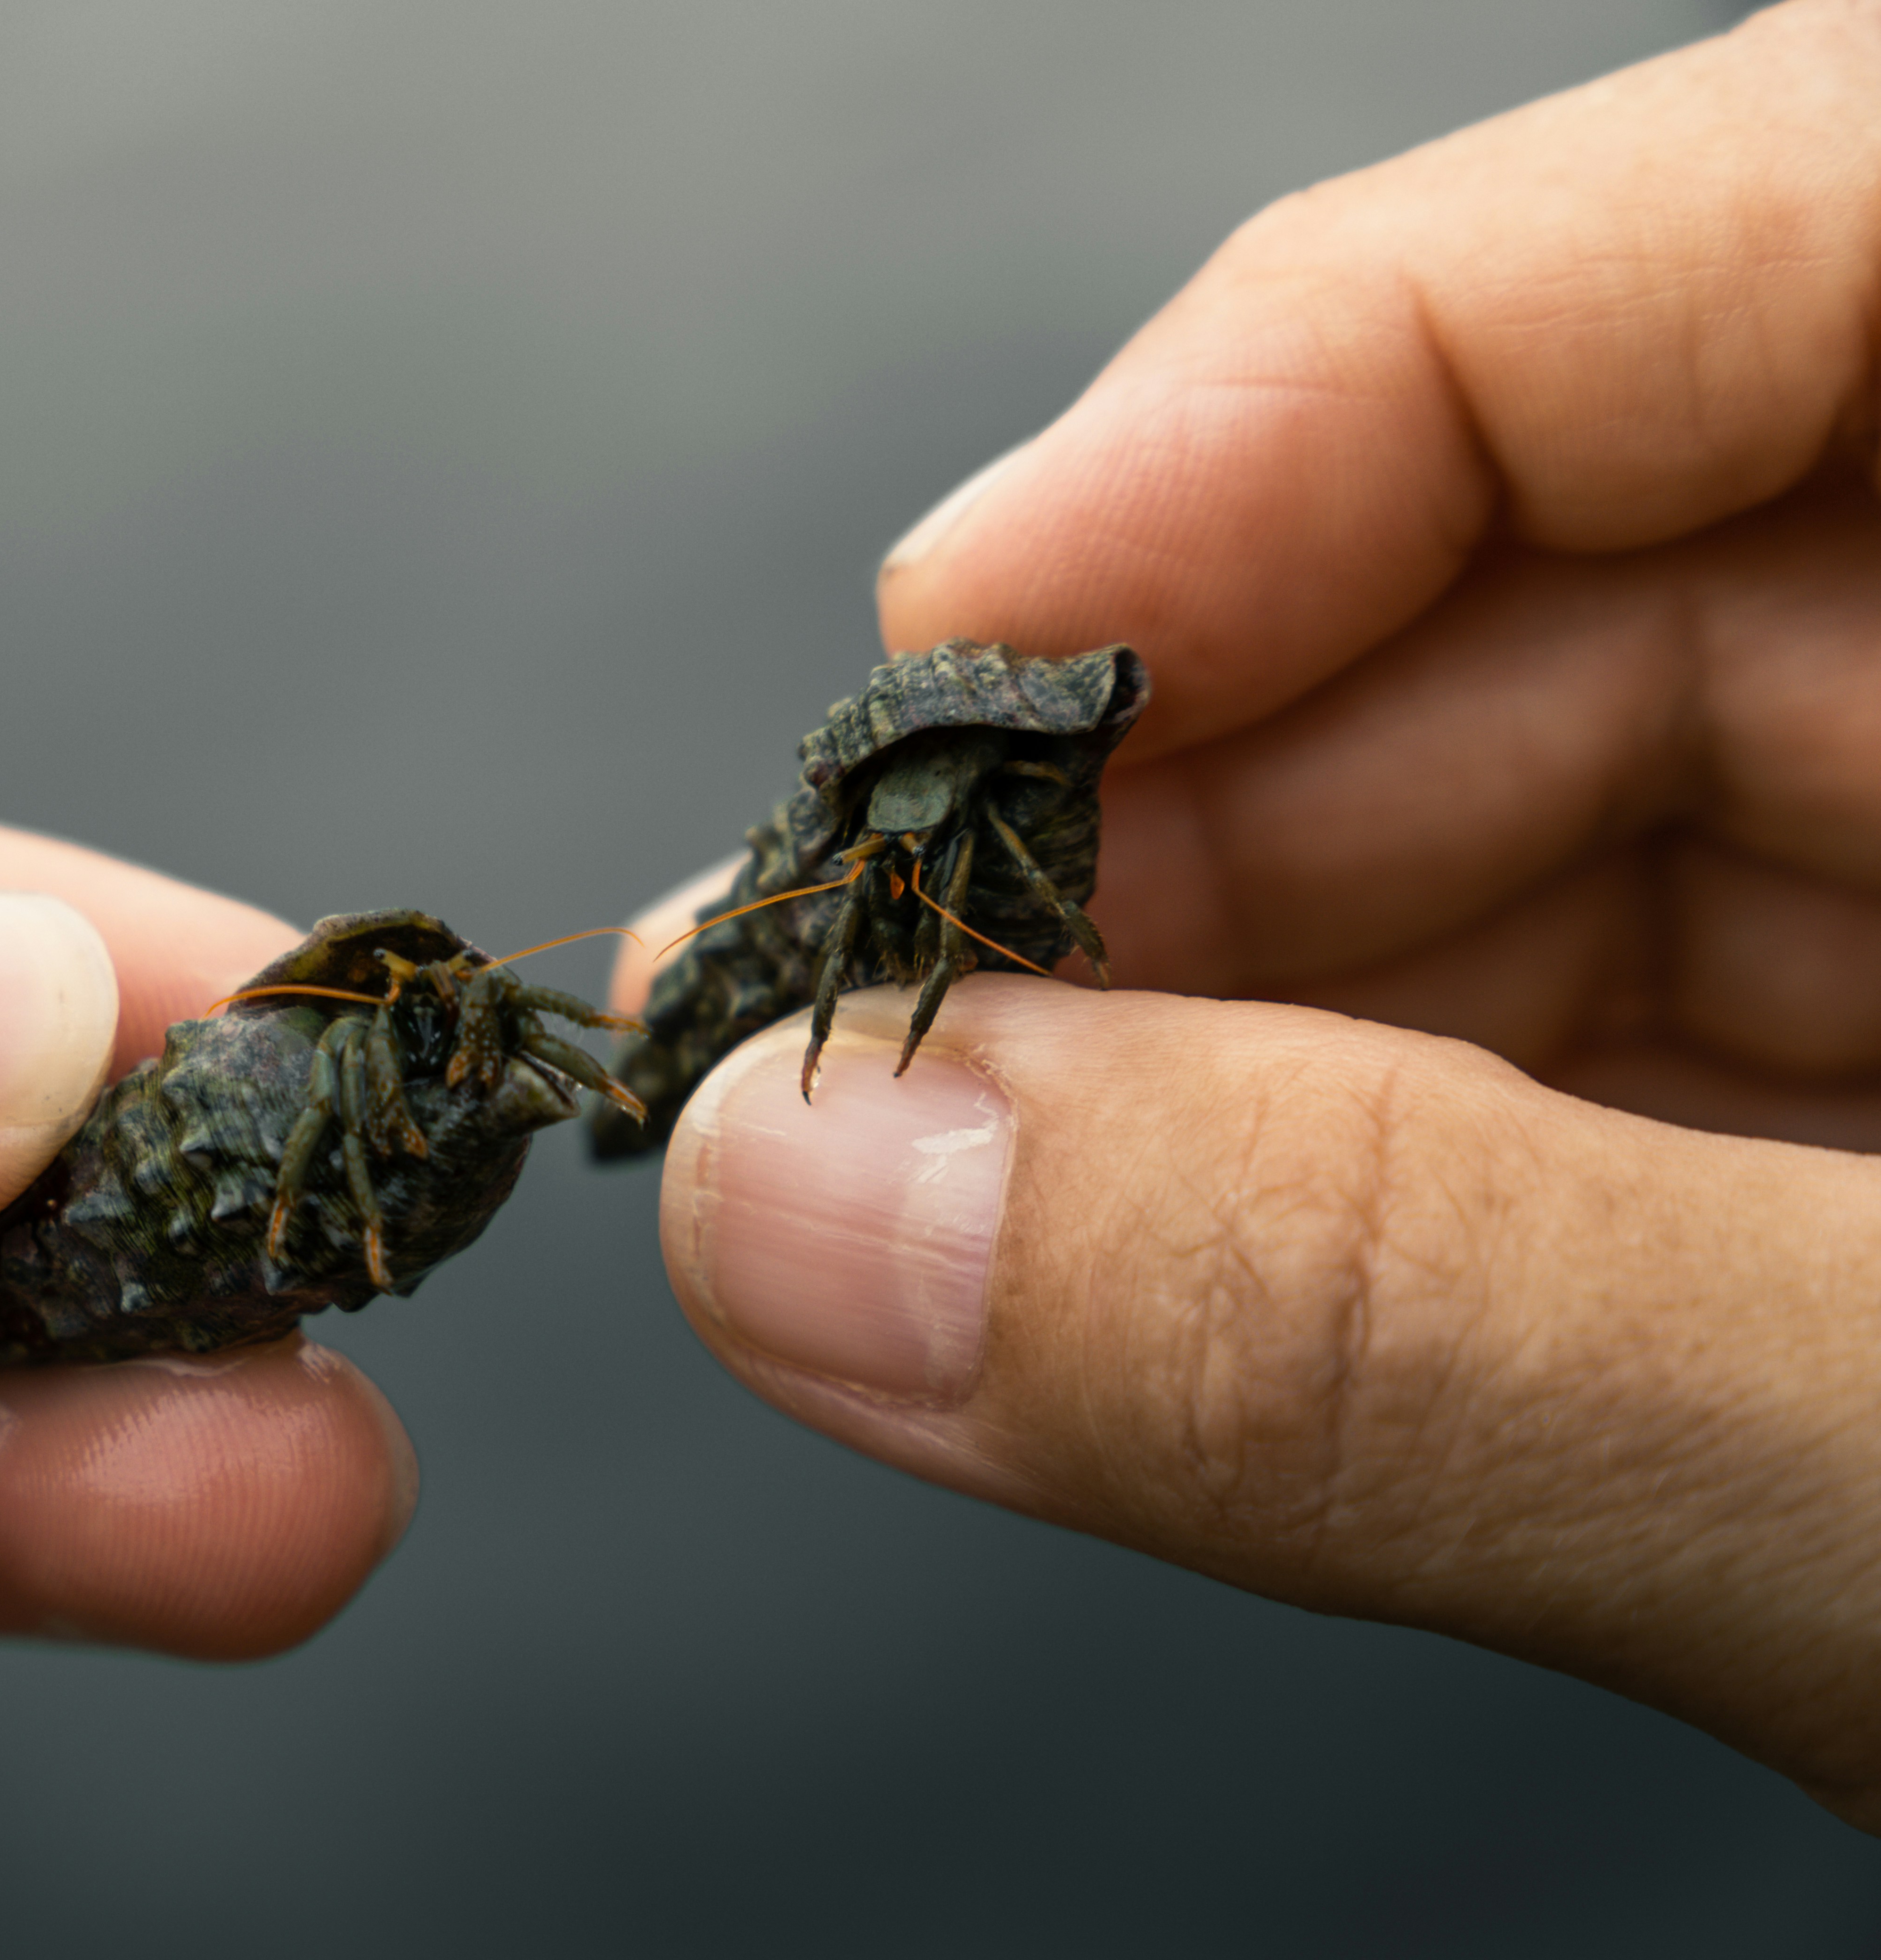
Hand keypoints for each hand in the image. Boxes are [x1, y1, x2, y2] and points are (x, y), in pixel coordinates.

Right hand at [620, 2, 1880, 1826]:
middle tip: (862, 1014)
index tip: (968, 638)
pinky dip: (1323, 1178)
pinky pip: (1558, 1073)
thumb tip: (842, 1211)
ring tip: (923, 1174)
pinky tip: (1134, 1265)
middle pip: (1577, 574)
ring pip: (1518, 853)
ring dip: (1191, 1023)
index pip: (1784, 232)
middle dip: (1172, 804)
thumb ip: (1432, 1331)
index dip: (1313, 394)